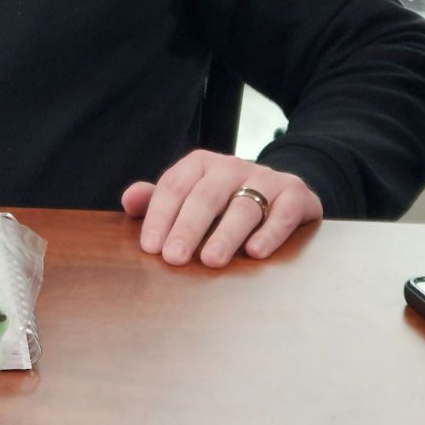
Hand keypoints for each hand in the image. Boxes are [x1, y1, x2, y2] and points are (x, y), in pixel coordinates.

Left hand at [120, 151, 322, 266]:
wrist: (282, 189)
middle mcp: (232, 166)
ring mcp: (266, 179)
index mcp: (201, 164)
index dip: (160, 216)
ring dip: (226, 234)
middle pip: (206, 196)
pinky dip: (270, 232)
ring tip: (211, 260)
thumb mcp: (190, 195)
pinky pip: (284, 212)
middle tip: (174, 258)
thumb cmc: (224, 199)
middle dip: (188, 227)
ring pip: (244, 205)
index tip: (151, 247)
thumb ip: (158, 199)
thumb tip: (128, 201)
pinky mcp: (296, 195)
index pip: (175, 186)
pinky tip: (255, 253)